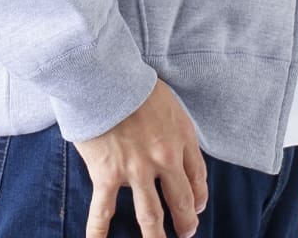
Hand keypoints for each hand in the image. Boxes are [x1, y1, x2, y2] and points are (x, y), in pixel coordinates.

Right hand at [73, 76, 208, 237]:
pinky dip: (99, 235)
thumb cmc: (134, 82)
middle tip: (186, 233)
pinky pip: (103, 213)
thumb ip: (174, 126)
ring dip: (155, 237)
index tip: (196, 207)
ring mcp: (137, 170)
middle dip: (185, 222)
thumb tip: (173, 145)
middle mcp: (164, 158)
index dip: (198, 196)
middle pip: (181, 200)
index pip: (197, 176)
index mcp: (181, 137)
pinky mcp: (108, 175)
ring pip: (150, 217)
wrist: (106, 75)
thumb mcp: (168, 101)